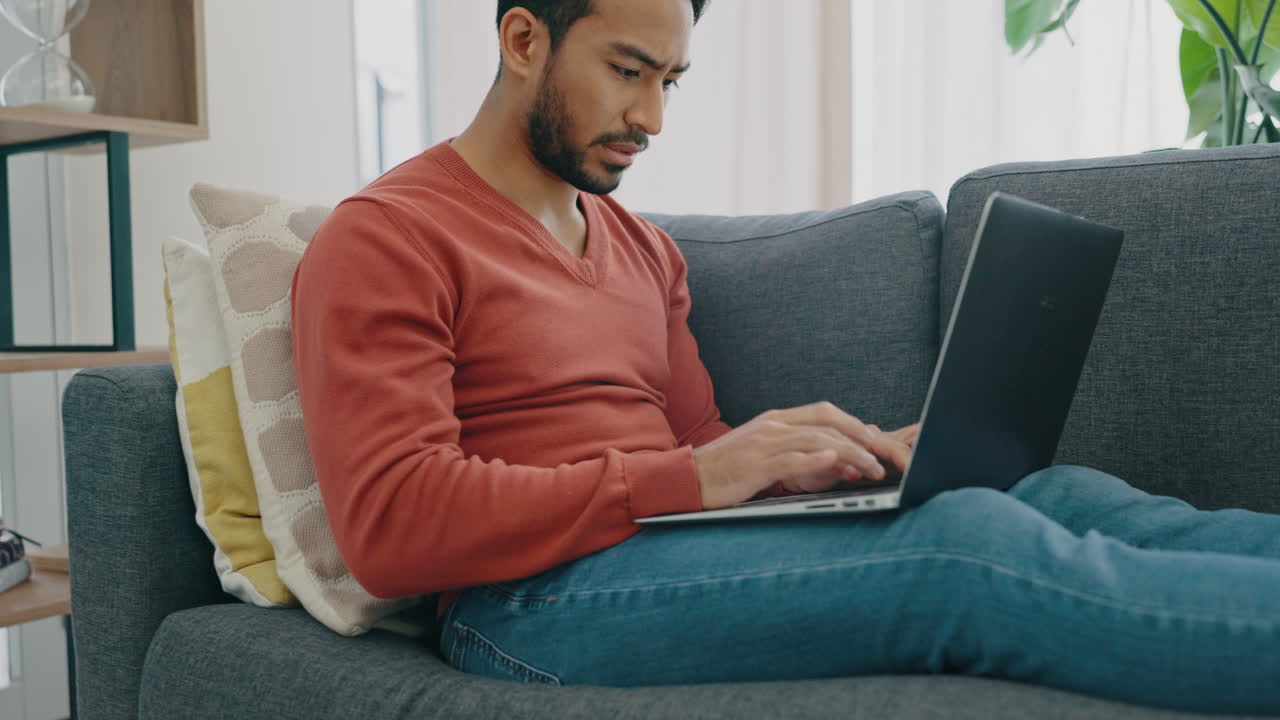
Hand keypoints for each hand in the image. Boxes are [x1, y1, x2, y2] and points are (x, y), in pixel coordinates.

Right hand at [691, 402, 914, 509]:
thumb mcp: (764, 456)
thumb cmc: (725, 472)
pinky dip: (817, 460)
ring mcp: (764, 442)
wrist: (686, 478)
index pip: (825, 413)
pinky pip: (792, 458)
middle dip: (862, 438)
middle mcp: (773, 425)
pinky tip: (836, 463)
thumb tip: (838, 461)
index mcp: (775, 420)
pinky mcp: (756, 464)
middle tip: (885, 457)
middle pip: (828, 421)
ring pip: (817, 439)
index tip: (878, 442)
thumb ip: (798, 454)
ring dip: (851, 454)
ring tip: (872, 469)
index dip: (855, 425)